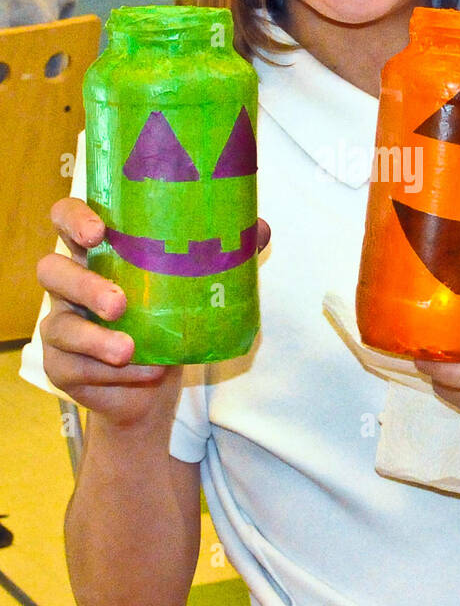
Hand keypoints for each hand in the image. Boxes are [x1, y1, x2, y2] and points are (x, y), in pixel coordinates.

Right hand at [37, 198, 270, 429]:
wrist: (153, 386)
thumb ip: (222, 254)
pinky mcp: (62, 365)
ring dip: (95, 339)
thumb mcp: (193, 285)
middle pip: (52, 270)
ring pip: (59, 326)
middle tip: (120, 303)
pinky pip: (75, 367)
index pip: (66, 219)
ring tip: (129, 349)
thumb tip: (260, 228)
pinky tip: (142, 372)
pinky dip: (112, 372)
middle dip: (83, 284)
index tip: (97, 231)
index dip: (73, 218)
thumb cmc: (168, 319)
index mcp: (97, 253)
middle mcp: (70, 284)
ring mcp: (61, 325)